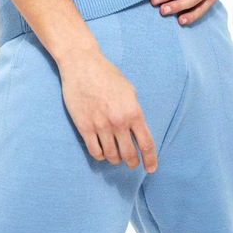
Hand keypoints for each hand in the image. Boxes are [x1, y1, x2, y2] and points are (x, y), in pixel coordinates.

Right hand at [58, 50, 157, 172]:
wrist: (82, 65)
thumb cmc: (107, 74)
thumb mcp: (129, 90)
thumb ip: (134, 111)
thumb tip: (137, 129)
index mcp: (133, 112)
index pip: (146, 144)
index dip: (150, 159)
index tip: (151, 168)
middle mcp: (119, 122)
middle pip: (129, 154)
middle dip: (132, 162)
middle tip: (132, 163)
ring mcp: (100, 126)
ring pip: (111, 156)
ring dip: (116, 160)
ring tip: (117, 157)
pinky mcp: (84, 127)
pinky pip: (95, 151)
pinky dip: (100, 156)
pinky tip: (102, 152)